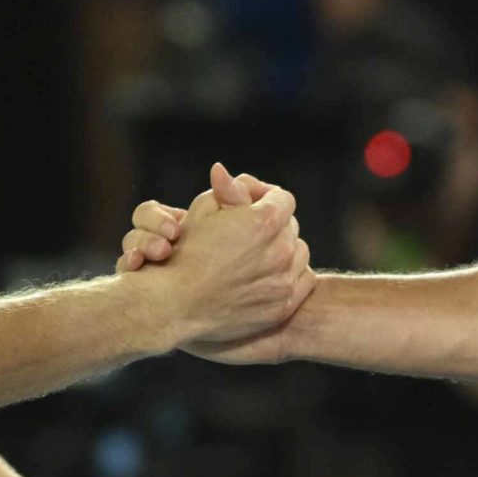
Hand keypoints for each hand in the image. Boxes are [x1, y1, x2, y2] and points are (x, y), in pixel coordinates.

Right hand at [122, 163, 312, 349]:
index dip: (266, 197)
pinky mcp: (283, 306)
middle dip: (273, 224)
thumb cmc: (183, 254)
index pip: (283, 199)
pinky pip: (302, 280)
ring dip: (283, 250)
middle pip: (291, 226)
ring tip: (257, 254)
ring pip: (299, 253)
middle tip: (248, 232)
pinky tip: (266, 276)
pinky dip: (289, 276)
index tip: (251, 204)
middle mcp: (280, 251)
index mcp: (263, 222)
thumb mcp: (201, 211)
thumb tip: (224, 170)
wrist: (175, 306)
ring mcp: (283, 281)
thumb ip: (226, 189)